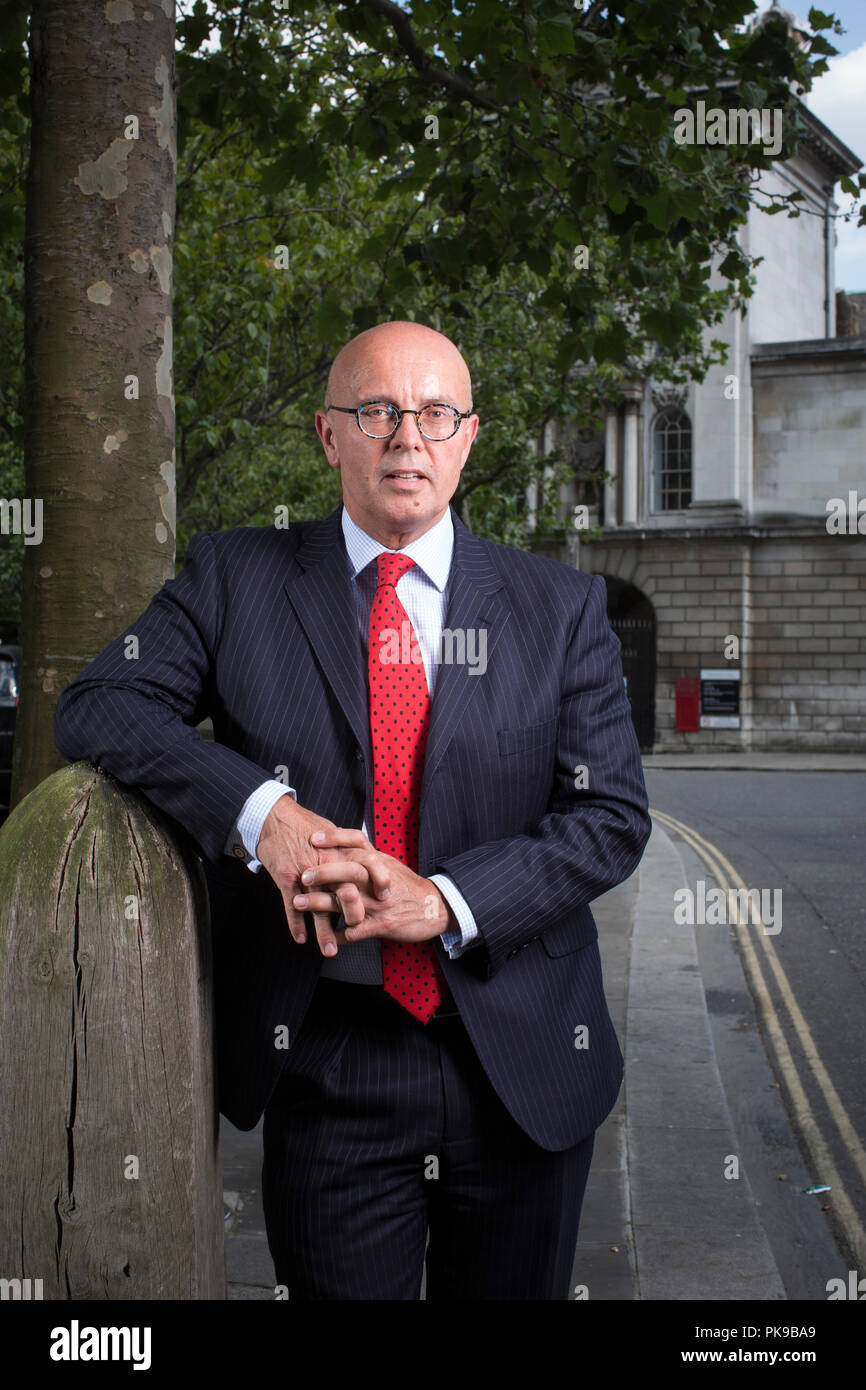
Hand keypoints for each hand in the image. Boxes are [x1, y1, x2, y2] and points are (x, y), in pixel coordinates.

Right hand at [256, 798, 390, 956]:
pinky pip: (292, 906)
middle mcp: (327, 863)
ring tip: (330, 950)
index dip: (378, 882)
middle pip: (345, 893)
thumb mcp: (333, 831)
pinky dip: (296, 924)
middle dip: (354, 914)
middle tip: (359, 929)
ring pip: (318, 907)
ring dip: (324, 931)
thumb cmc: (304, 824)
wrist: (274, 818)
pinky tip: (300, 938)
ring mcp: (306, 873)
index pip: (367, 867)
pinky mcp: (286, 878)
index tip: (384, 897)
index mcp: (340, 850)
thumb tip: (367, 857)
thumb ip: (350, 848)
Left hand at [292, 827, 455, 944]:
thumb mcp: (389, 864)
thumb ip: (367, 855)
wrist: (433, 909)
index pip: (357, 842)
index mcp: (378, 862)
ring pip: (345, 901)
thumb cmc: (407, 886)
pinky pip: (354, 931)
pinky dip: (337, 933)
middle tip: (303, 875)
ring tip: (298, 903)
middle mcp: (376, 880)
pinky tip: (322, 934)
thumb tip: (343, 842)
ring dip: (319, 903)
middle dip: (323, 873)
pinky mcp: (381, 925)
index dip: (335, 838)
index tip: (314, 838)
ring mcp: (378, 903)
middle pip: (348, 870)